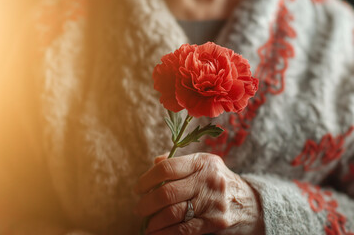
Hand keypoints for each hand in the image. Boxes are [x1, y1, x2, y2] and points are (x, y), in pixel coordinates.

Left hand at [134, 153, 264, 234]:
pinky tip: (156, 234)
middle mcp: (208, 179)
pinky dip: (165, 233)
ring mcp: (212, 201)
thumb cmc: (218, 182)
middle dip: (147, 203)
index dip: (147, 179)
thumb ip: (180, 163)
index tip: (138, 188)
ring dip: (154, 221)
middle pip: (167, 192)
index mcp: (203, 161)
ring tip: (147, 224)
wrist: (250, 203)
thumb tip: (154, 163)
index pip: (167, 168)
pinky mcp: (215, 222)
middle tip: (139, 209)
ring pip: (173, 212)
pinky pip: (183, 230)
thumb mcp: (204, 166)